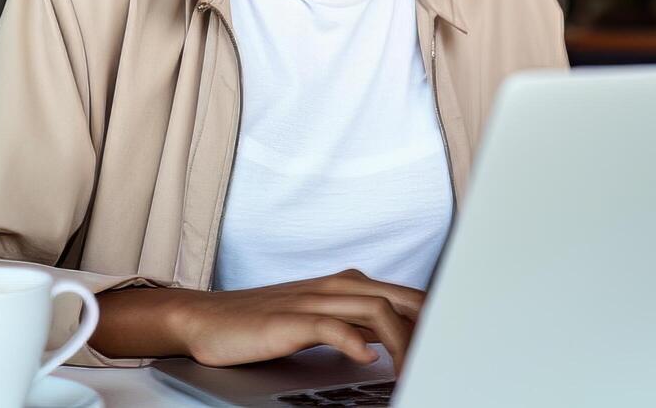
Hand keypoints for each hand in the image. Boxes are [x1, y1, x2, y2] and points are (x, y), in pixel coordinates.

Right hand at [175, 268, 424, 373]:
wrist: (206, 319)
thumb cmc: (261, 323)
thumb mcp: (318, 320)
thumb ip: (355, 325)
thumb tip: (391, 341)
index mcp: (346, 286)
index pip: (404, 295)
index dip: (431, 318)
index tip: (450, 343)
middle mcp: (334, 287)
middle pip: (399, 298)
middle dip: (426, 327)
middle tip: (442, 357)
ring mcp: (312, 301)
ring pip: (373, 311)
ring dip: (400, 342)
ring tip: (412, 370)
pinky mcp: (288, 320)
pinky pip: (329, 325)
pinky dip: (352, 341)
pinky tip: (365, 359)